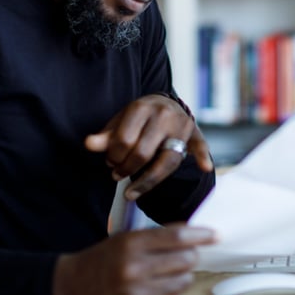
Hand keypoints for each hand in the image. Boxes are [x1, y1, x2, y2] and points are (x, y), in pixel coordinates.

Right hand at [53, 224, 216, 294]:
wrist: (73, 284)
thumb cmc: (104, 258)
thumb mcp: (125, 238)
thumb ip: (156, 236)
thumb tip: (192, 232)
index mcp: (130, 243)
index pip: (177, 236)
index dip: (200, 235)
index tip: (215, 234)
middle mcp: (134, 267)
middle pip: (185, 260)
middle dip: (193, 255)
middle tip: (192, 252)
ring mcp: (137, 290)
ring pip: (183, 281)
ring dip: (185, 274)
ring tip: (174, 269)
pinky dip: (173, 289)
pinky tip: (164, 283)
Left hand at [84, 94, 212, 199]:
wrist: (165, 103)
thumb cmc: (138, 117)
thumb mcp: (120, 121)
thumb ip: (106, 135)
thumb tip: (89, 145)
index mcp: (142, 107)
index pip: (124, 140)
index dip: (113, 156)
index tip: (110, 163)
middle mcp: (163, 114)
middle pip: (143, 153)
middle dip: (126, 168)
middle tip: (117, 174)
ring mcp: (181, 124)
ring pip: (166, 160)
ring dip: (147, 180)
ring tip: (131, 192)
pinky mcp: (194, 133)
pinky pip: (200, 146)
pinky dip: (202, 156)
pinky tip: (205, 167)